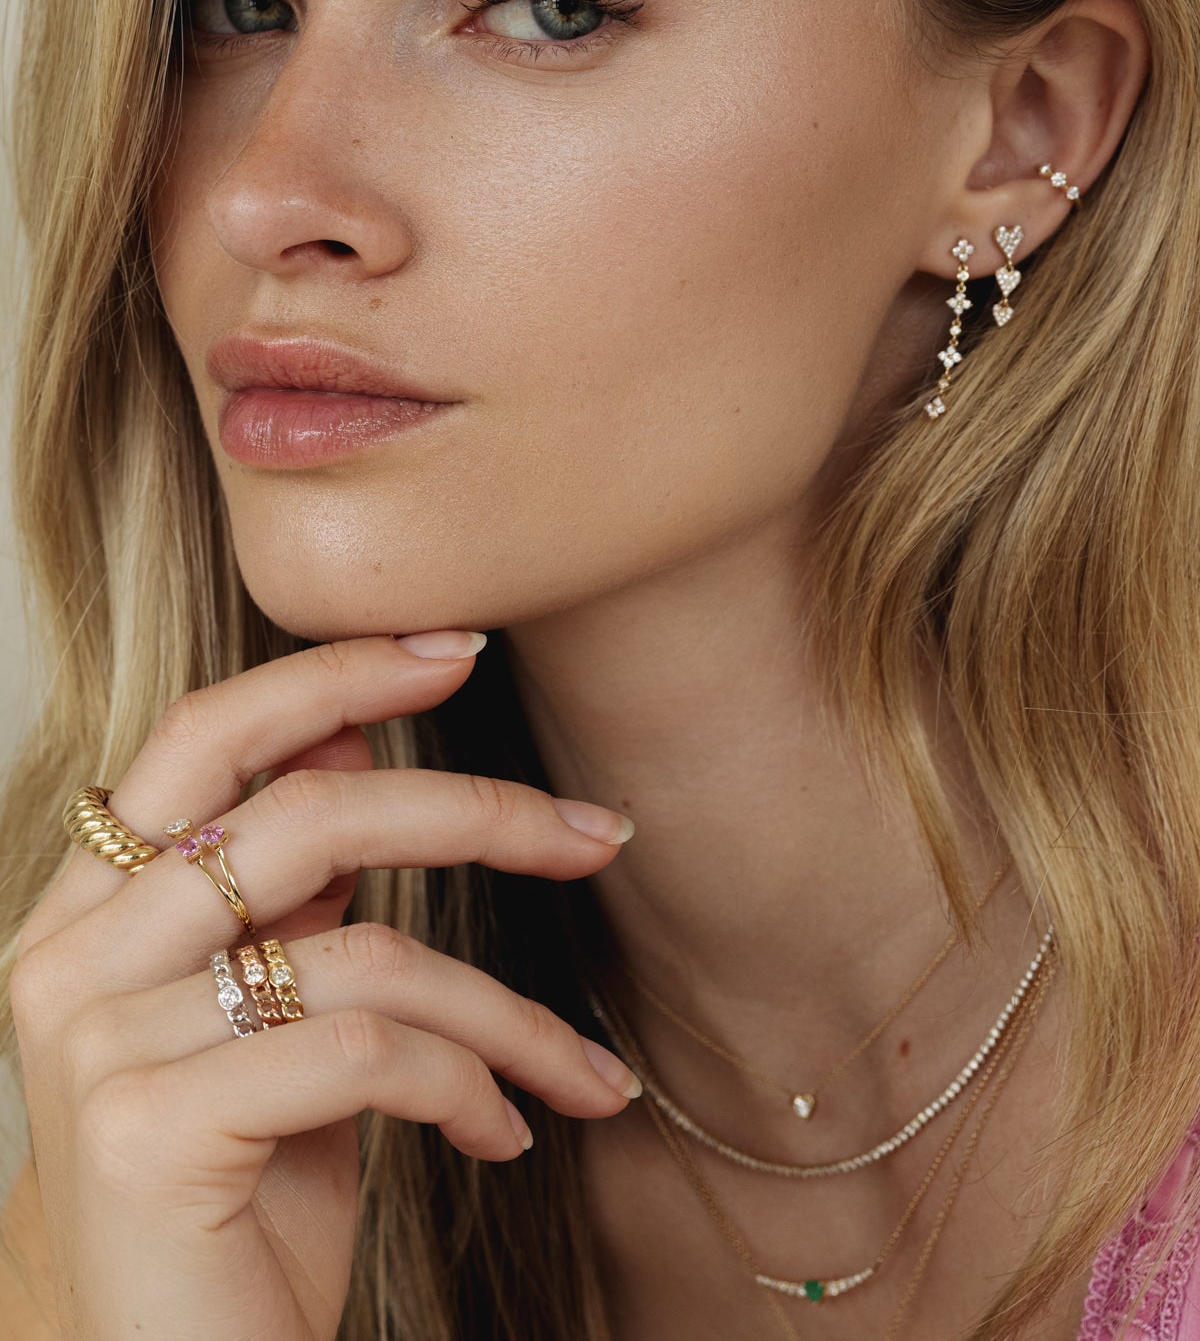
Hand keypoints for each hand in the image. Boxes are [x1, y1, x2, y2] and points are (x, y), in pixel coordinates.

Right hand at [10, 634, 638, 1340]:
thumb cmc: (234, 1202)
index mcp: (86, 910)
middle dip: (474, 814)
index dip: (333, 677)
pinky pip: (363, 1052)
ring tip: (577, 1070)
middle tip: (592, 837)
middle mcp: (68, 959)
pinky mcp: (145, 1132)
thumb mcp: (270, 1025)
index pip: (202, 736)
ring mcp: (96, 1043)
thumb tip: (356, 747)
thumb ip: (286, 893)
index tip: (459, 650)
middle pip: (302, 817)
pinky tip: (500, 1135)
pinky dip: (468, 1084)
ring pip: (362, 949)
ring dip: (505, 1011)